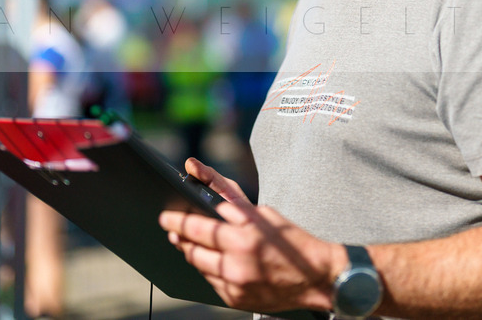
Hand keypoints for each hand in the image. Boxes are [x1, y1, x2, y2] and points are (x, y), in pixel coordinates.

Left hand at [160, 161, 343, 312]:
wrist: (317, 278)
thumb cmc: (291, 240)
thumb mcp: (262, 213)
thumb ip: (228, 199)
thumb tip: (198, 181)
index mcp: (243, 238)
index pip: (198, 227)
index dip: (177, 221)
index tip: (165, 217)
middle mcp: (236, 265)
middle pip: (193, 251)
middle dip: (181, 238)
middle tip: (174, 230)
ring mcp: (236, 286)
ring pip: (200, 268)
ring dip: (195, 254)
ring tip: (192, 243)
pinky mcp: (236, 301)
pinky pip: (213, 283)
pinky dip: (211, 271)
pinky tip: (217, 261)